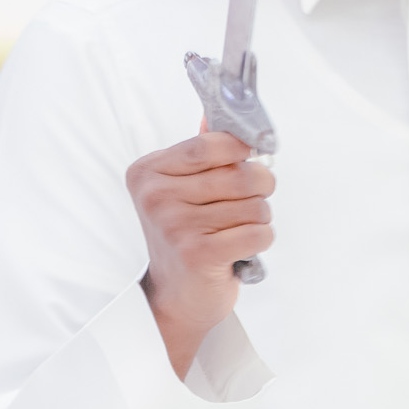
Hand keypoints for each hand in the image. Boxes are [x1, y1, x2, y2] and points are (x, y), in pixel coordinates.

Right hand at [126, 132, 274, 378]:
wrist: (176, 295)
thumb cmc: (184, 238)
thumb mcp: (182, 189)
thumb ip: (199, 151)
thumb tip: (215, 113)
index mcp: (148, 173)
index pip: (207, 144)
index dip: (240, 147)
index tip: (252, 153)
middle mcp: (156, 197)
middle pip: (238, 173)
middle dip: (260, 186)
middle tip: (251, 199)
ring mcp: (175, 225)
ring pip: (254, 205)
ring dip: (260, 218)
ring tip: (238, 229)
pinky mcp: (199, 253)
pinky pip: (258, 232)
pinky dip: (260, 240)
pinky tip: (241, 247)